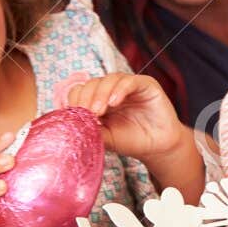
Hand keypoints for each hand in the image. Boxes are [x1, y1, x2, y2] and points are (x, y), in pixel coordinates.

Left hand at [66, 72, 203, 201]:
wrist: (157, 147)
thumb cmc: (131, 141)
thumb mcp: (105, 138)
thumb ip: (89, 130)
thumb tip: (70, 126)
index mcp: (99, 100)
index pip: (81, 91)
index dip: (76, 100)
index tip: (74, 116)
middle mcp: (112, 89)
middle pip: (92, 83)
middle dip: (87, 98)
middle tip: (87, 114)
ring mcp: (128, 85)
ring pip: (109, 79)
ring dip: (101, 93)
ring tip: (99, 111)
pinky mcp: (145, 84)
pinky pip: (129, 81)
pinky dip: (119, 90)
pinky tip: (114, 102)